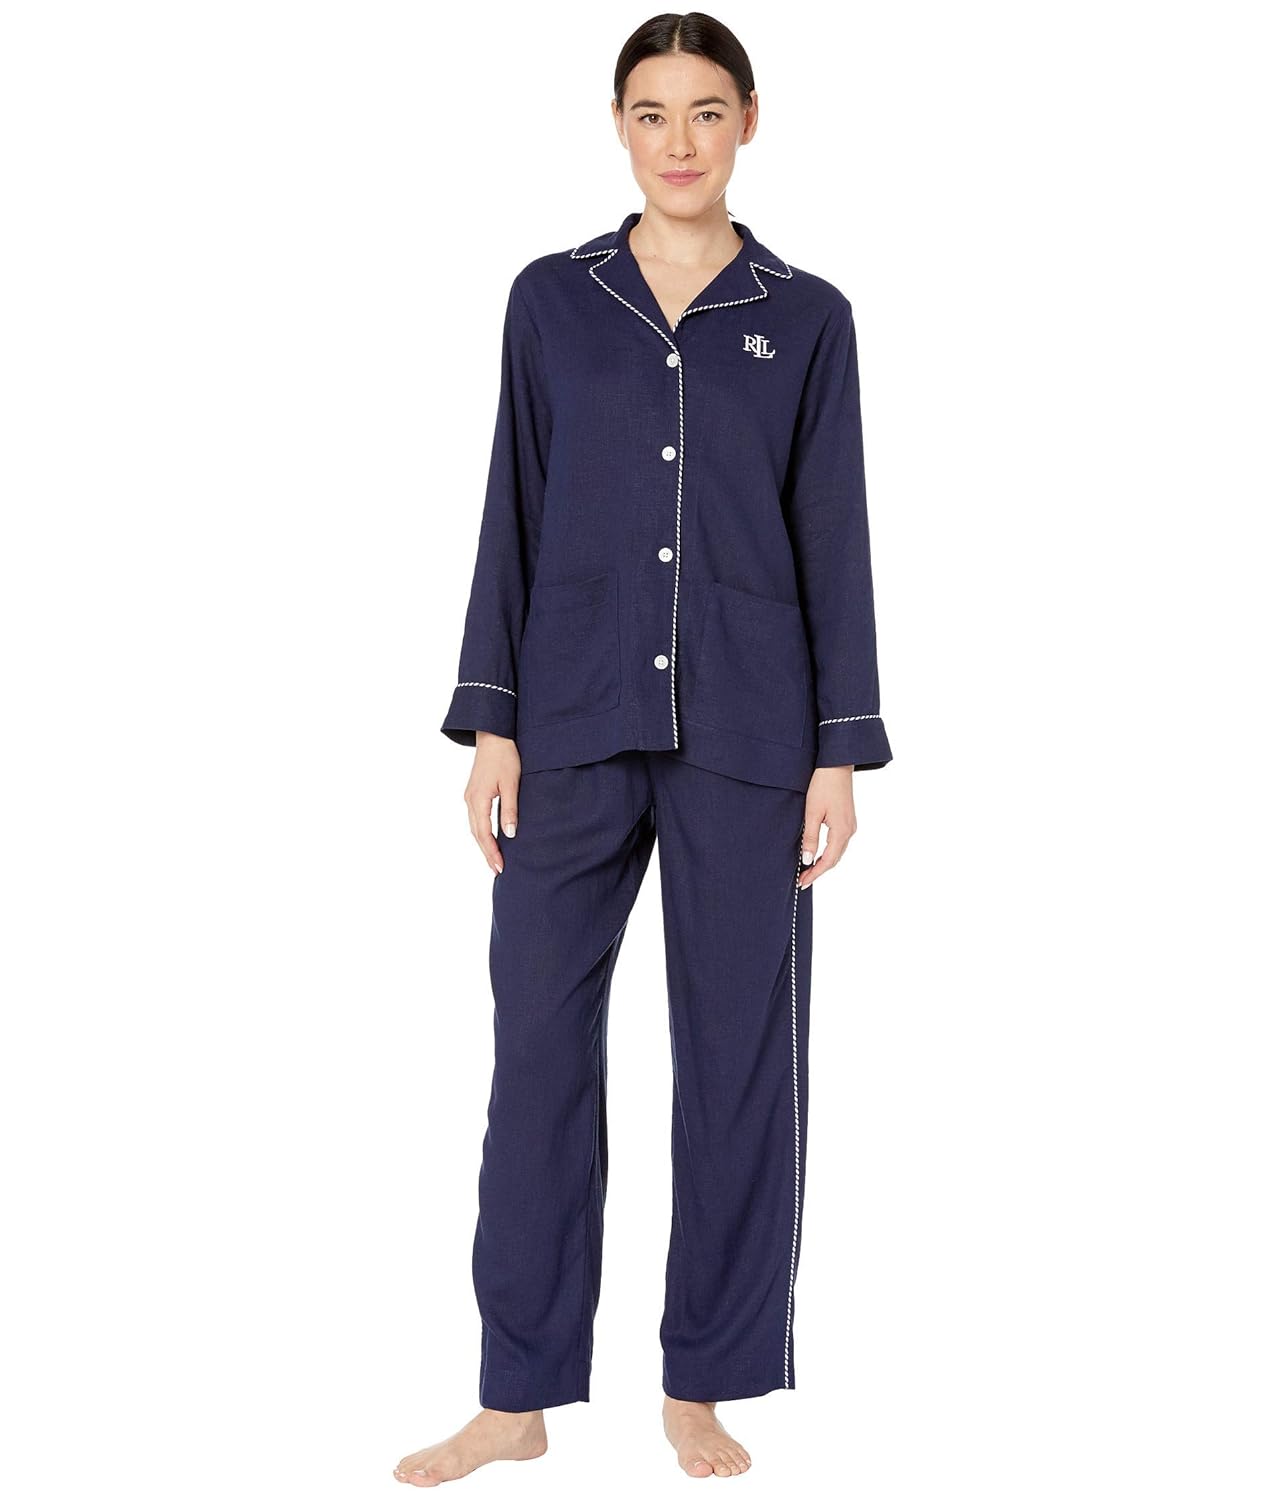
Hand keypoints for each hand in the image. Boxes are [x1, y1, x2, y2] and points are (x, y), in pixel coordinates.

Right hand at [464, 731, 521, 875]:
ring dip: (483, 844)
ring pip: (474, 827)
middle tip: (498, 870)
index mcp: (478, 800)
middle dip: (486, 853)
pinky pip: (476, 818)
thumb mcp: (511, 783)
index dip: (492, 852)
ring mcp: (469, 796)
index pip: (484, 834)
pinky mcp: (473, 792)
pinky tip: (490, 838)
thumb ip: (510, 810)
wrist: (493, 735)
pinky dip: (482, 832)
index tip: (500, 867)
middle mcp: (470, 800)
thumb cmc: (505, 757)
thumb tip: (510, 835)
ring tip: (494, 859)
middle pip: (476, 834)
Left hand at [798, 766, 856, 888]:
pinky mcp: (848, 820)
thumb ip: (810, 838)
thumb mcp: (812, 813)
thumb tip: (807, 860)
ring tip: (808, 870)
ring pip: (837, 852)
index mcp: (841, 831)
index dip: (815, 873)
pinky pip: (839, 843)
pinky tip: (819, 853)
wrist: (836, 765)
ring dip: (824, 862)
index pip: (828, 861)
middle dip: (819, 871)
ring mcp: (850, 825)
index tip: (803, 882)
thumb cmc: (823, 786)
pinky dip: (829, 852)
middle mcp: (849, 831)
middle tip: (803, 880)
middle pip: (834, 859)